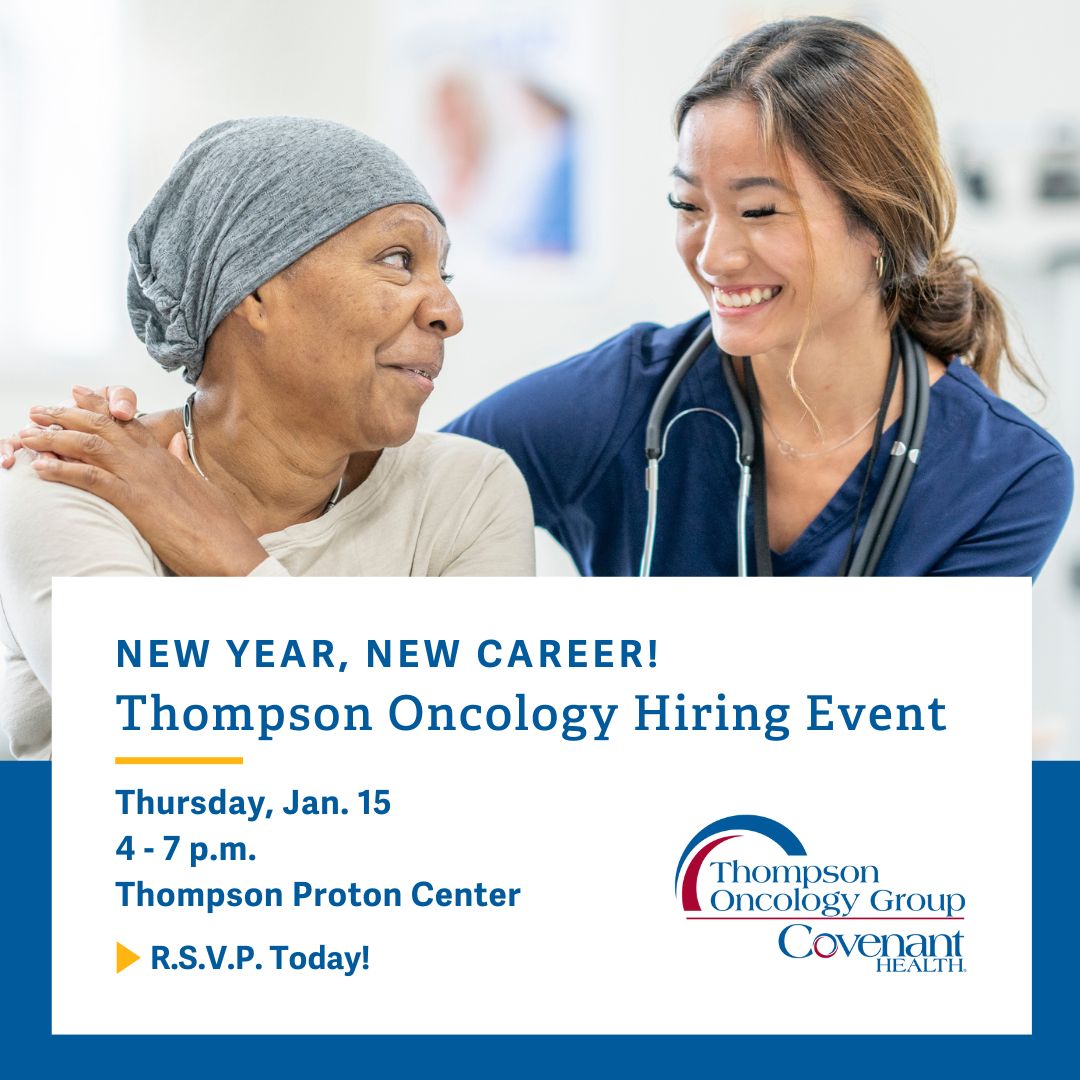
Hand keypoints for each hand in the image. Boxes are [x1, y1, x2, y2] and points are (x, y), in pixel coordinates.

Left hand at [18, 387, 268, 575]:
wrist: (231, 552)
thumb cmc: (220, 528)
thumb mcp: (203, 486)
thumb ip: (182, 461)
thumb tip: (175, 440)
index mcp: (167, 460)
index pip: (129, 423)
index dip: (100, 406)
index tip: (78, 394)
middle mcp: (153, 462)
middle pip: (104, 426)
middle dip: (67, 415)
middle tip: (38, 409)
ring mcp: (143, 479)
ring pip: (91, 446)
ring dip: (55, 438)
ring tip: (28, 435)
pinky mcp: (136, 502)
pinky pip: (92, 479)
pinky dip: (63, 471)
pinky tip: (41, 469)